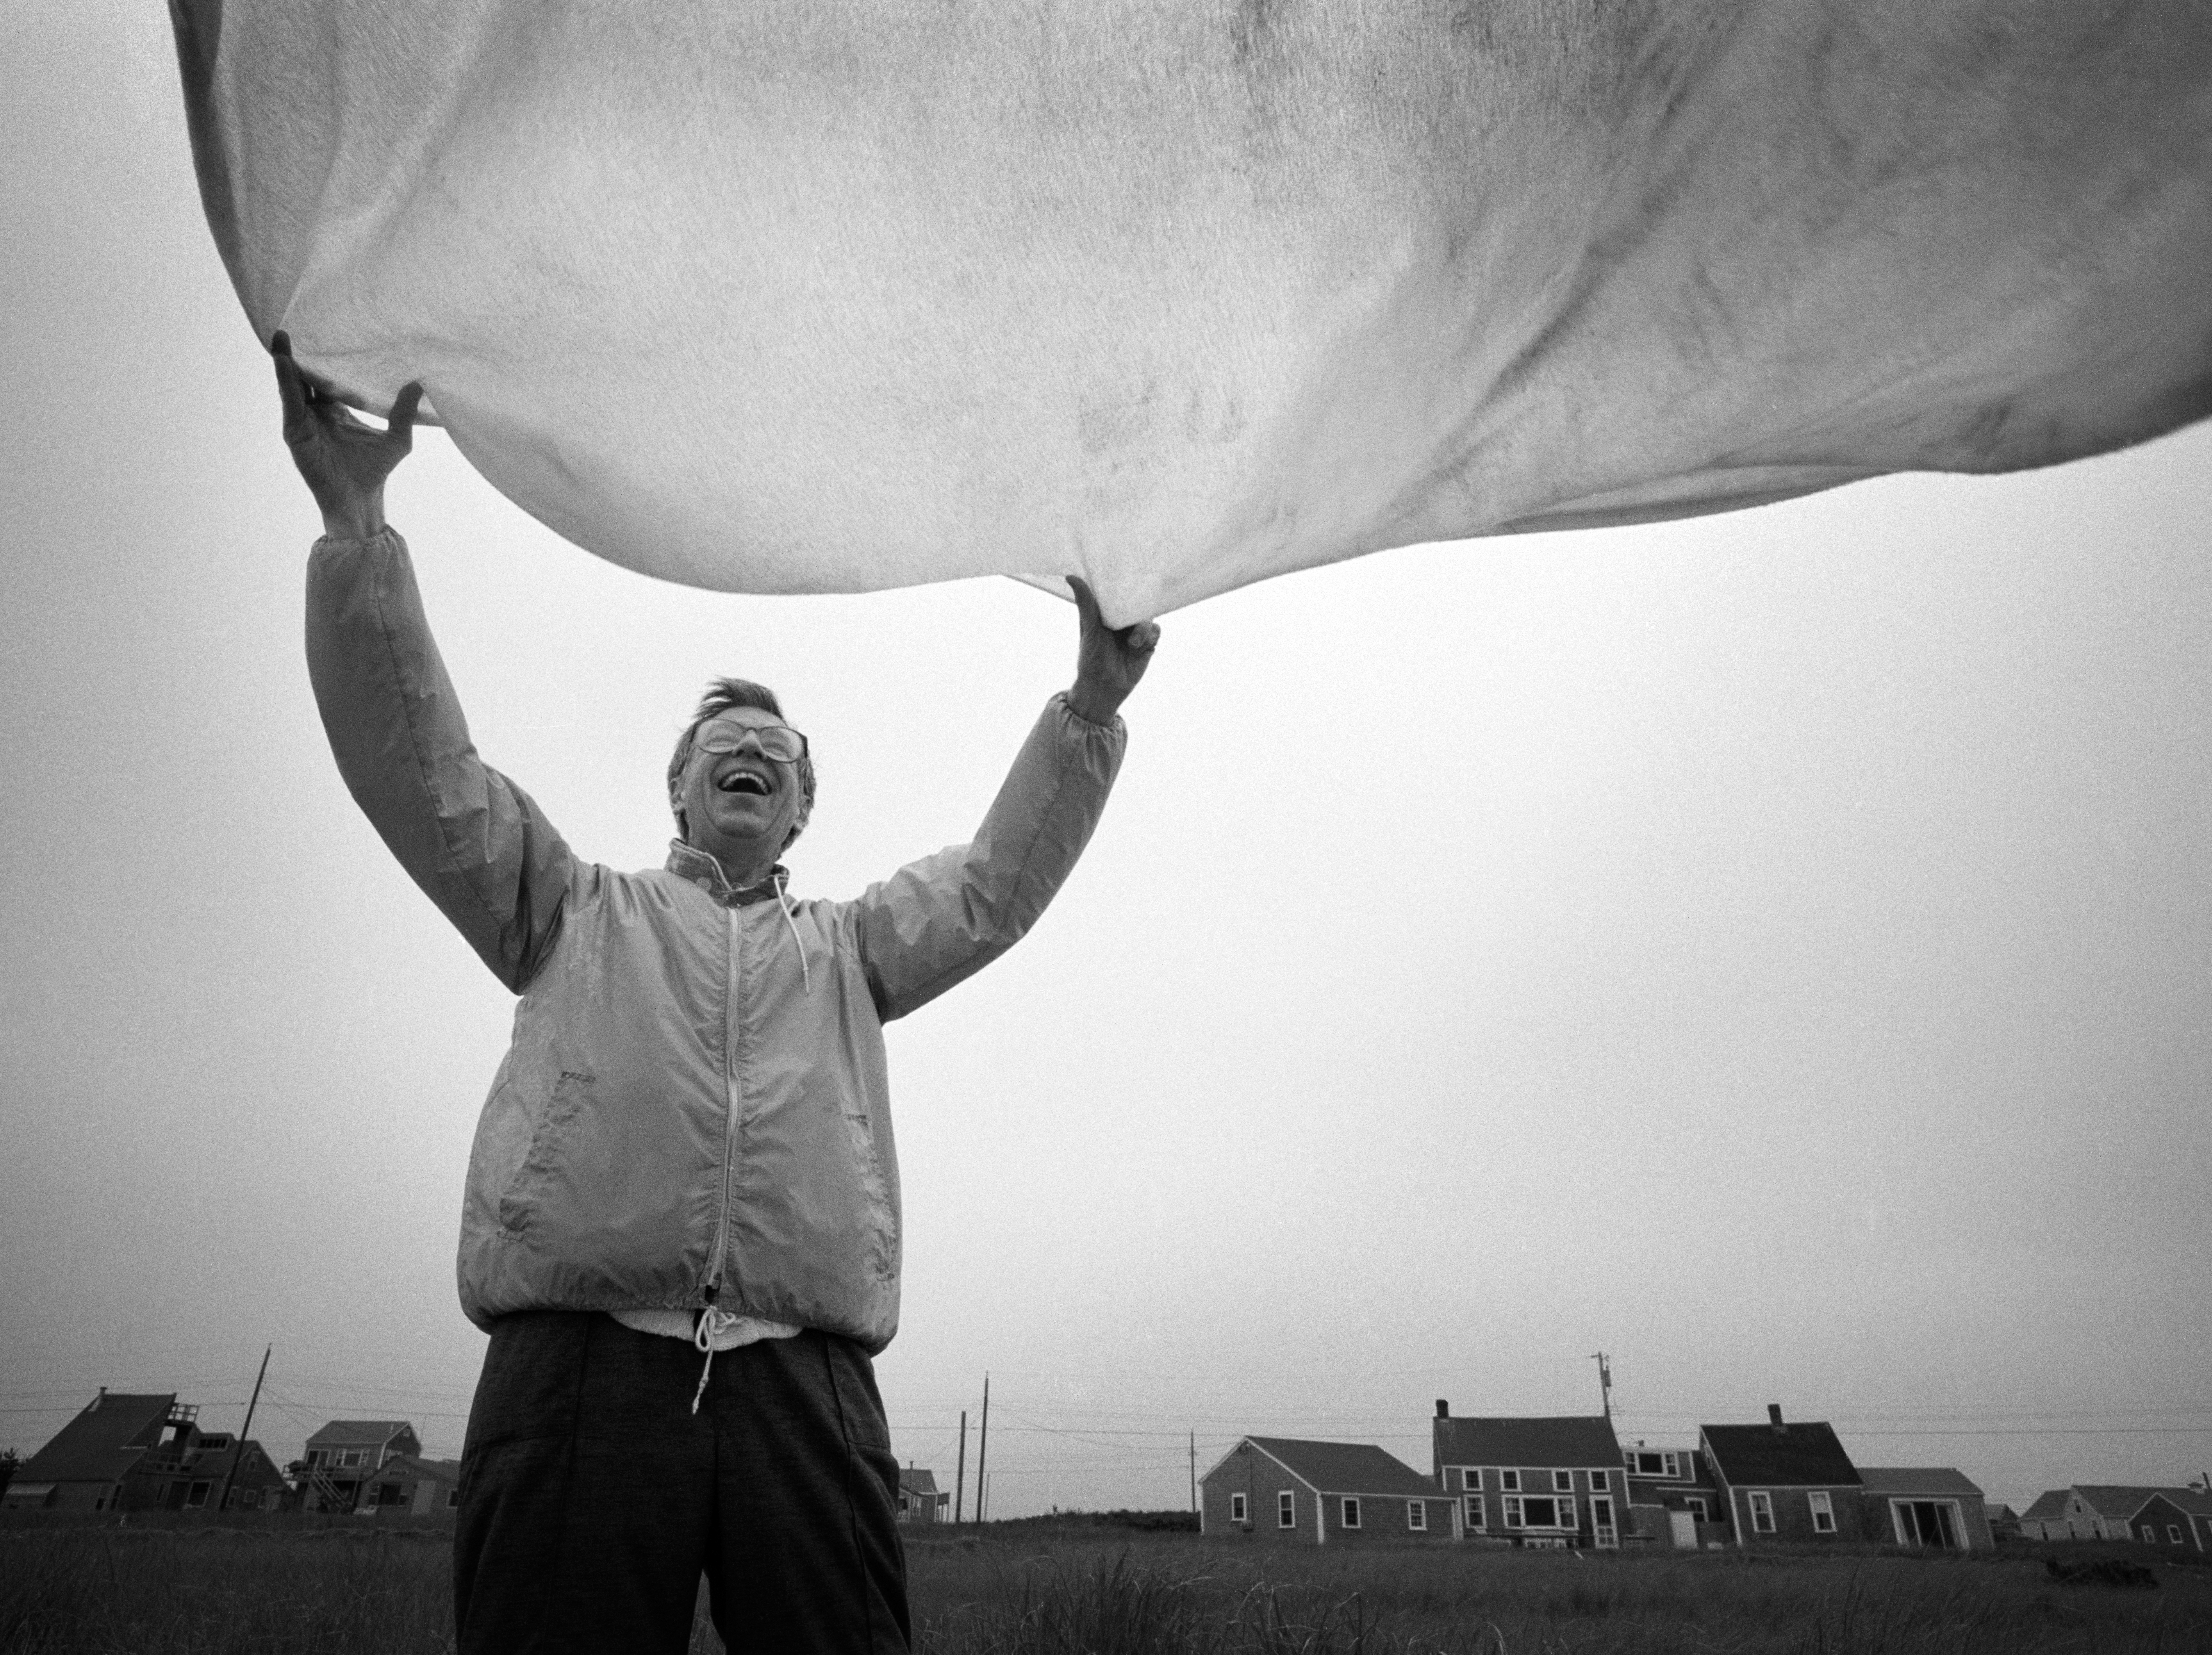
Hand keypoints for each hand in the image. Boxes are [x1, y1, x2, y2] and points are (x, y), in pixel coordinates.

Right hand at [272, 331, 422, 540]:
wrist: (360, 499)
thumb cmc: (376, 471)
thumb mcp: (397, 439)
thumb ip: (404, 412)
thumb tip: (420, 384)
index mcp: (337, 411)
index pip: (328, 379)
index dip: (325, 359)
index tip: (326, 334)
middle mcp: (317, 413)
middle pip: (306, 377)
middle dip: (300, 354)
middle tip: (297, 325)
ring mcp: (304, 422)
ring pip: (293, 385)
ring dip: (286, 361)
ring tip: (282, 336)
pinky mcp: (295, 432)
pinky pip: (290, 401)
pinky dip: (285, 381)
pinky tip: (284, 362)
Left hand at [1065, 577, 1159, 724]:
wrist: (1104, 687)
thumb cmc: (1091, 658)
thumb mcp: (1088, 628)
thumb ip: (1086, 603)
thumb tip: (1070, 576)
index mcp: (1107, 612)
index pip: (1119, 592)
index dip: (1124, 584)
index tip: (1130, 575)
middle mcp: (1123, 619)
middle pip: (1138, 602)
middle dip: (1139, 604)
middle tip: (1134, 610)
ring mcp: (1136, 630)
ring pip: (1148, 616)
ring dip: (1142, 628)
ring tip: (1132, 643)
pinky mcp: (1148, 643)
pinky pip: (1156, 631)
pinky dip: (1149, 637)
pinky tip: (1138, 648)